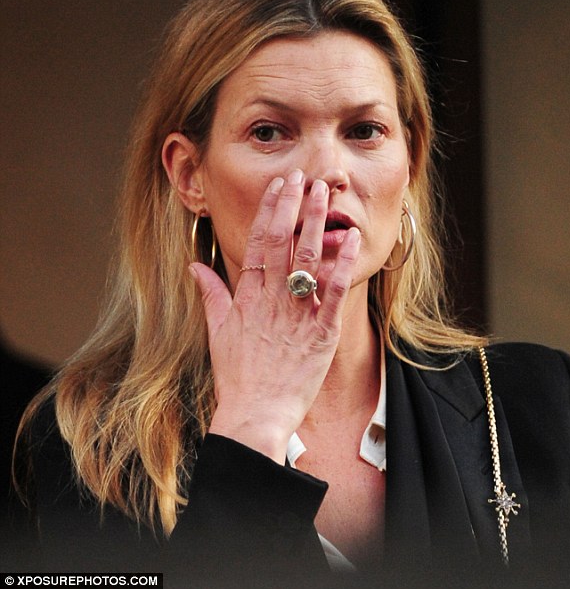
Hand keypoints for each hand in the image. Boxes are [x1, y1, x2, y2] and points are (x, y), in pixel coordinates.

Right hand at [189, 169, 359, 463]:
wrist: (255, 415)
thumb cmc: (237, 377)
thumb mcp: (216, 332)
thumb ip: (210, 294)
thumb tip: (194, 266)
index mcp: (247, 296)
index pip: (258, 242)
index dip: (270, 211)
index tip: (279, 185)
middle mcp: (271, 299)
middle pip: (283, 242)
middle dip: (294, 206)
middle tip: (304, 176)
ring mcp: (296, 315)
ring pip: (307, 260)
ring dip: (316, 224)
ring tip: (325, 195)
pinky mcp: (320, 335)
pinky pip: (332, 294)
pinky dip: (341, 265)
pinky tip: (352, 239)